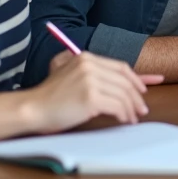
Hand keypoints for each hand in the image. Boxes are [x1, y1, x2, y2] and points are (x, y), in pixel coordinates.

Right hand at [27, 52, 163, 133]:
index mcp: (86, 57)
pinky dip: (124, 114)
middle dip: (137, 96)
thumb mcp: (70, 75)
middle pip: (125, 81)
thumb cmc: (51, 97)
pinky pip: (117, 106)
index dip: (137, 79)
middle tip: (142, 109)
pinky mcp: (90, 97)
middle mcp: (90, 65)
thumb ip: (94, 74)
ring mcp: (90, 80)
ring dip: (131, 108)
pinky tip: (123, 120)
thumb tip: (124, 82)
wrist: (31, 108)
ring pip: (123, 94)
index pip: (120, 67)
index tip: (146, 88)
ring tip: (133, 118)